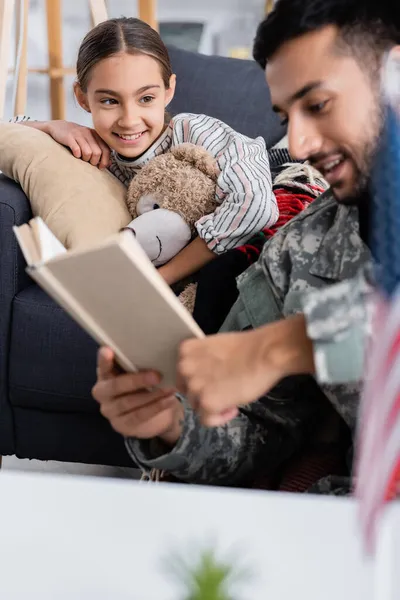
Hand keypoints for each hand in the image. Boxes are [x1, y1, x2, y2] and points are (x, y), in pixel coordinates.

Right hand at [24, 120, 110, 168]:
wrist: (57, 127)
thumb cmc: (76, 138)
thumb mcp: (89, 140)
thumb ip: (99, 149)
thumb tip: (108, 163)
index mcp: (96, 134)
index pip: (106, 150)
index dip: (104, 161)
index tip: (100, 167)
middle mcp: (89, 133)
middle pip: (97, 153)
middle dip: (94, 161)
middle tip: (88, 162)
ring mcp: (79, 134)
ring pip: (88, 153)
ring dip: (85, 159)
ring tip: (81, 158)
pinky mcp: (69, 137)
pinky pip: (77, 150)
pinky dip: (77, 155)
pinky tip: (75, 155)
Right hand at [92, 348, 183, 445]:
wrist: (154, 412)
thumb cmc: (144, 384)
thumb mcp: (140, 372)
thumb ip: (138, 363)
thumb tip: (152, 348)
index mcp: (105, 374)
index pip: (102, 366)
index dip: (104, 360)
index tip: (108, 351)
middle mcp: (102, 392)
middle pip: (115, 386)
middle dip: (136, 380)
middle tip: (157, 376)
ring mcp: (110, 411)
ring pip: (128, 402)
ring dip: (151, 395)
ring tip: (168, 388)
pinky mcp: (121, 425)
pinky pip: (139, 416)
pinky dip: (156, 407)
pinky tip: (169, 400)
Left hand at [178, 314, 314, 426]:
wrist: (264, 353)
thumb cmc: (247, 348)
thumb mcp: (214, 348)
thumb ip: (202, 362)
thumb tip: (203, 378)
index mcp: (186, 351)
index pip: (184, 374)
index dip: (200, 380)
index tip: (215, 381)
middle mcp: (184, 367)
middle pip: (188, 391)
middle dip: (204, 394)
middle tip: (224, 391)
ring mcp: (194, 386)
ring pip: (196, 406)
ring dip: (213, 405)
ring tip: (232, 398)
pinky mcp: (207, 402)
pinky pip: (206, 420)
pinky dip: (220, 418)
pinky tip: (233, 409)